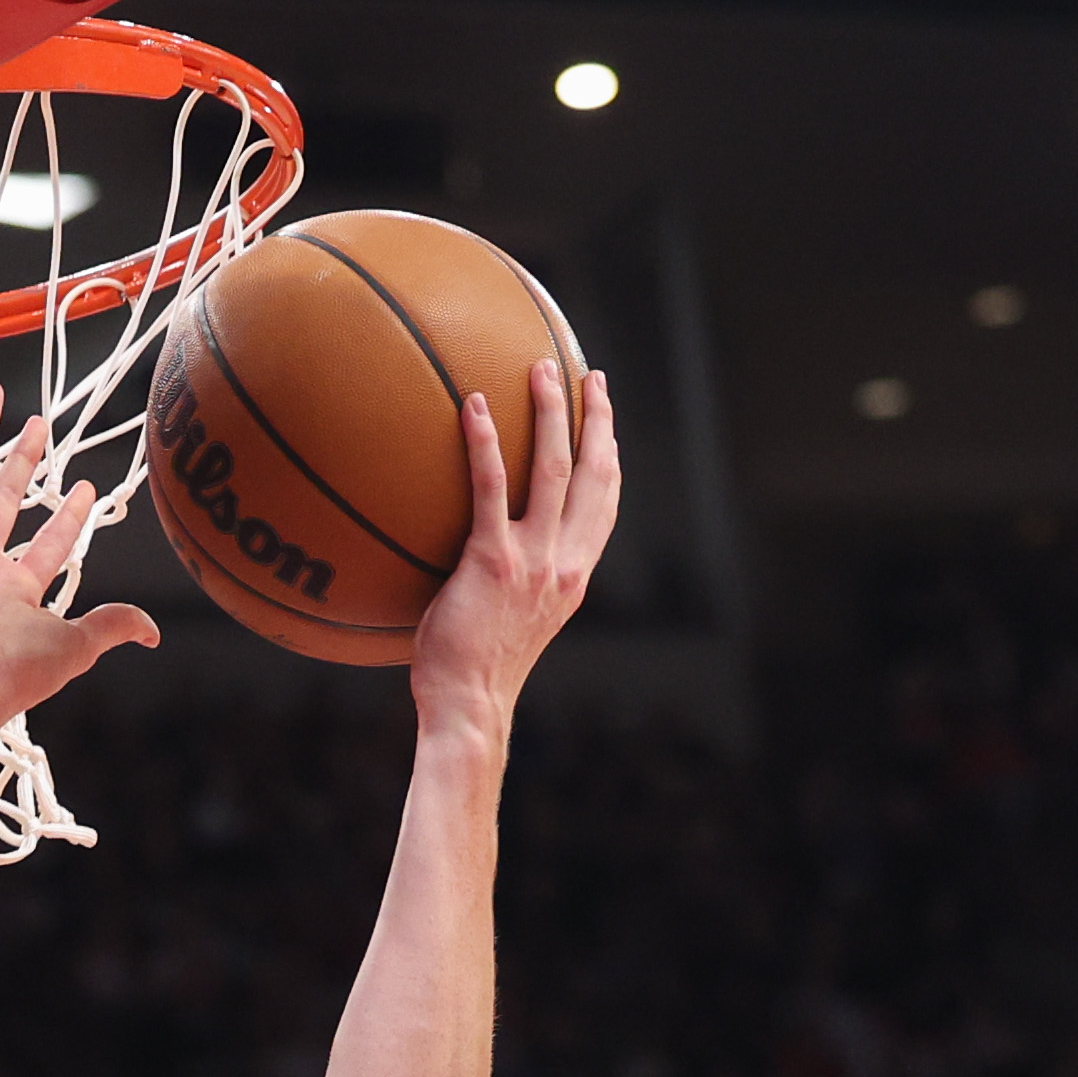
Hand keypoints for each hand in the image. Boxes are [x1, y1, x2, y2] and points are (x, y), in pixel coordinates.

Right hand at [0, 380, 155, 733]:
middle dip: (21, 461)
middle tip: (37, 425)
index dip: (68, 515)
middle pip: (7, 498)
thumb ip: (111, 625)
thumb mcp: (76, 646)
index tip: (84, 487)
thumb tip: (152, 631)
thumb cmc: (12, 674)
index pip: (48, 542)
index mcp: (16, 593)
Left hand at [409, 361, 622, 738]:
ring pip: (553, 470)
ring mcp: (533, 562)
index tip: (607, 422)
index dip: (610, 458)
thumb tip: (475, 553)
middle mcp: (564, 564)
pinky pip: (489, 489)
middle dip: (596, 420)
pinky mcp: (492, 562)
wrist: (468, 707)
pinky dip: (484, 444)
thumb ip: (508, 581)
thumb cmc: (472, 673)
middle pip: (595, 475)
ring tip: (539, 369)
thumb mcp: (507, 621)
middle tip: (588, 376)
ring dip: (551, 413)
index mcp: (573, 576)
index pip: (603, 506)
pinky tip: (472, 407)